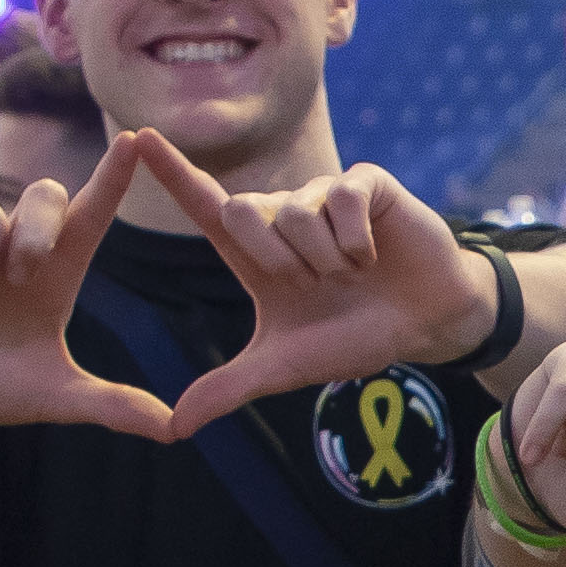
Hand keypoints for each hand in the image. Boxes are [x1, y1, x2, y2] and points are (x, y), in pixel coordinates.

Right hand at [0, 159, 177, 440]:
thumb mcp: (49, 395)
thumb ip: (107, 404)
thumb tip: (173, 429)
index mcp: (53, 272)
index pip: (90, 215)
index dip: (113, 177)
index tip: (136, 140)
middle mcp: (11, 249)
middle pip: (41, 195)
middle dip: (39, 221)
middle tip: (29, 265)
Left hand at [156, 135, 502, 433]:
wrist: (426, 324)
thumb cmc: (354, 337)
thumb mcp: (286, 366)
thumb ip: (230, 388)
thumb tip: (173, 428)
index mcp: (257, 252)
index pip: (206, 204)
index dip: (173, 172)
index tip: (139, 138)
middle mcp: (284, 215)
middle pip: (242, 209)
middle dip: (275, 258)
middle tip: (312, 285)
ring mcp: (323, 196)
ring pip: (296, 212)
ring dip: (325, 258)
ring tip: (351, 275)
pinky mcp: (365, 183)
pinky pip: (341, 198)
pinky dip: (355, 240)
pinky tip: (373, 255)